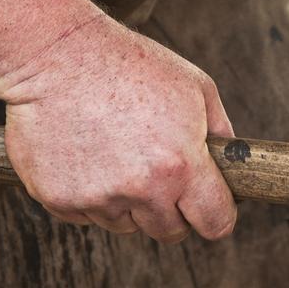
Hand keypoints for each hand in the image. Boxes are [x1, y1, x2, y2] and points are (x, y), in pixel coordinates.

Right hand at [0, 16, 236, 242]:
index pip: (215, 224)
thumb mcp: (196, 87)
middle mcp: (141, 191)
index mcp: (181, 167)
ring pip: (127, 225)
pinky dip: (91, 195)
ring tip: (117, 153)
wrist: (57, 55)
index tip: (209, 208)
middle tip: (159, 174)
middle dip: (171, 210)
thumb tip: (231, 167)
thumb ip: (221, 132)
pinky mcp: (60, 200)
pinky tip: (89, 154)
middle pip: (170, 232)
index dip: (217, 217)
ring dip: (128, 202)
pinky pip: (88, 216)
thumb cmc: (131, 65)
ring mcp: (98, 199)